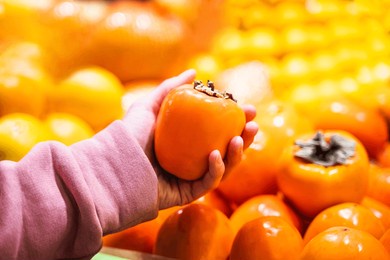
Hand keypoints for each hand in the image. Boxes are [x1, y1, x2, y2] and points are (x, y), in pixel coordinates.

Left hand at [123, 69, 257, 209]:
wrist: (113, 166)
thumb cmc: (129, 136)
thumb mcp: (148, 106)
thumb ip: (171, 89)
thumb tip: (194, 73)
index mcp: (186, 140)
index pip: (217, 130)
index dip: (235, 120)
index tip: (248, 109)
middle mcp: (191, 158)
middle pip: (225, 149)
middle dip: (244, 138)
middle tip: (253, 125)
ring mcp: (190, 176)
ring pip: (223, 167)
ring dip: (237, 154)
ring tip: (240, 138)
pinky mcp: (187, 193)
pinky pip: (208, 182)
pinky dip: (216, 169)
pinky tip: (216, 154)